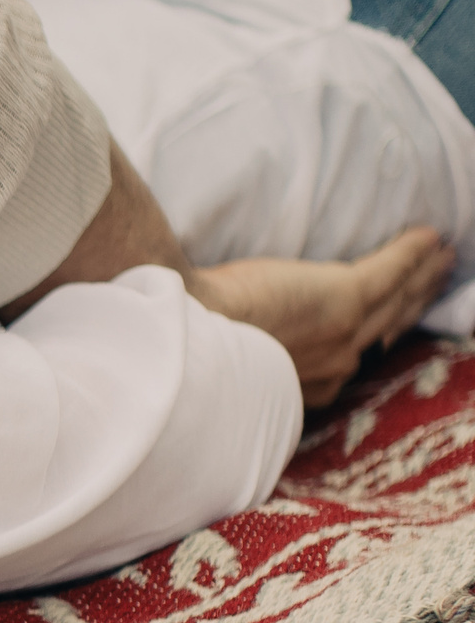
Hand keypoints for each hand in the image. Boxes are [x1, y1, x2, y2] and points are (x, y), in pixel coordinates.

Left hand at [187, 228, 456, 406]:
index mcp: (300, 386)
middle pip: (384, 330)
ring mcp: (341, 335)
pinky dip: (410, 253)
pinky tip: (428, 236)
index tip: (382, 329)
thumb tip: (229, 342)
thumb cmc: (186, 348)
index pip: (347, 361)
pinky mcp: (343, 298)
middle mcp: (330, 368)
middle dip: (409, 307)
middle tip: (432, 282)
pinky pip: (390, 270)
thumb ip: (242, 358)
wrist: (181, 339)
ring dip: (422, 277)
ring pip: (395, 300)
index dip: (367, 340)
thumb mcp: (223, 364)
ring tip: (441, 257)